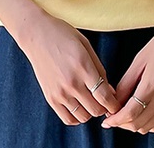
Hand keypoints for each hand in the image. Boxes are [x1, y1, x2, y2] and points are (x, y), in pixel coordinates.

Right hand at [14, 10, 121, 125]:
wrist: (37, 35)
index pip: (104, 96)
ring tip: (91, 101)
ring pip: (83, 117)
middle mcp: (72, 83)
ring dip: (91, 112)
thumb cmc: (63, 35)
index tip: (117, 104)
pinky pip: (68, 119)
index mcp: (83, 67)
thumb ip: (99, 69)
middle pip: (96, 110)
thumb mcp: (86, 46)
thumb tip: (110, 91)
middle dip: (105, 107)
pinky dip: (77, 117)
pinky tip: (80, 107)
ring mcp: (60, 92)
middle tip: (105, 100)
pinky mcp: (50, 98)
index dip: (114, 104)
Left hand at [101, 17, 153, 133]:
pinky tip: (142, 112)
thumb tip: (114, 102)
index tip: (106, 121)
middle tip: (114, 117)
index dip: (115, 120)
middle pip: (138, 124)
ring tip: (127, 114)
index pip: (130, 114)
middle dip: (122, 123)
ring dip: (135, 124)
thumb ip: (125, 84)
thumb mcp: (139, 61)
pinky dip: (148, 122)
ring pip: (149, 127)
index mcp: (153, 84)